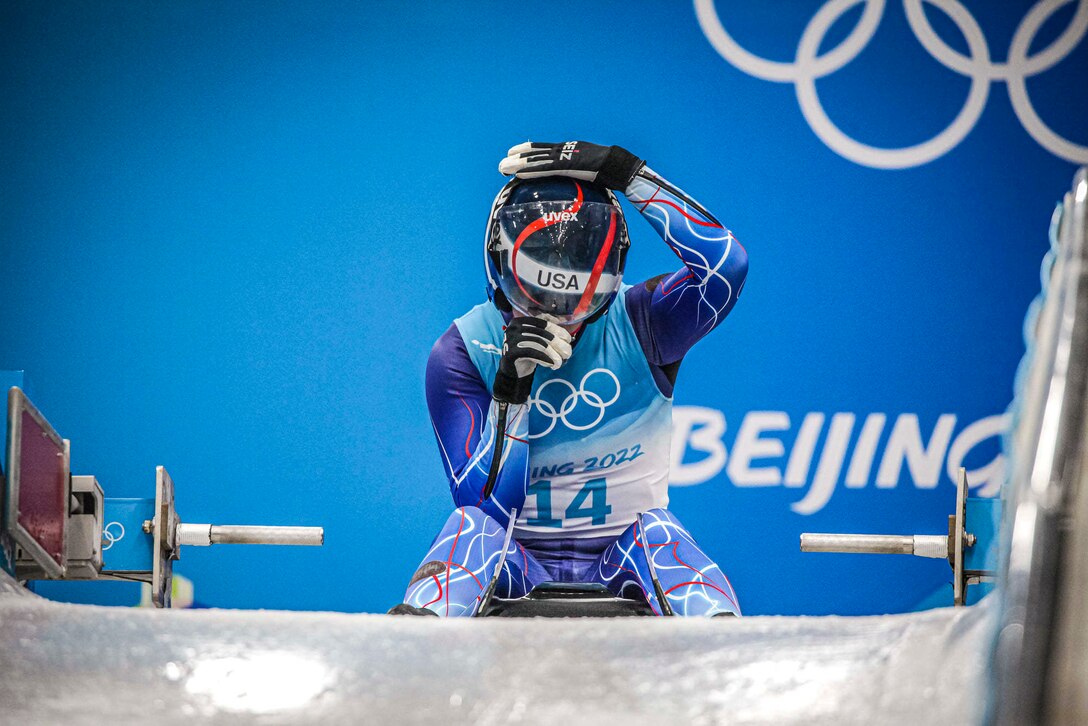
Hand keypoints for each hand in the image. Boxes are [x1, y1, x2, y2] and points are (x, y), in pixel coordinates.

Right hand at [492, 317, 572, 403]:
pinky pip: (532, 353)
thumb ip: (547, 334)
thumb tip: (566, 331)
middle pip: (542, 334)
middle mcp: (514, 327)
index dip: (558, 330)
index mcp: (521, 321)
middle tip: (568, 353)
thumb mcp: (536, 341)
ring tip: (560, 362)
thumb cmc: (527, 354)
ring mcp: (511, 339)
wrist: (512, 371)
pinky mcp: (511, 352)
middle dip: (558, 344)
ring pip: (539, 344)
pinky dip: (544, 359)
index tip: (568, 339)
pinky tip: (551, 365)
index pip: (543, 322)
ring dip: (553, 354)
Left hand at [498, 141, 644, 190]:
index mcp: (570, 149)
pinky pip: (546, 169)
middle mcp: (565, 150)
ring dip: (519, 165)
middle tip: (502, 164)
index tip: (514, 152)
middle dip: (518, 158)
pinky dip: (532, 172)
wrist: (620, 164)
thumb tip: (575, 179)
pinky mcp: (569, 165)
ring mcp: (567, 156)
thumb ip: (579, 172)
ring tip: (504, 168)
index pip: (544, 149)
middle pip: (536, 153)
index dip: (528, 150)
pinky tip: (520, 174)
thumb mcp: (590, 169)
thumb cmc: (610, 170)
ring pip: (537, 160)